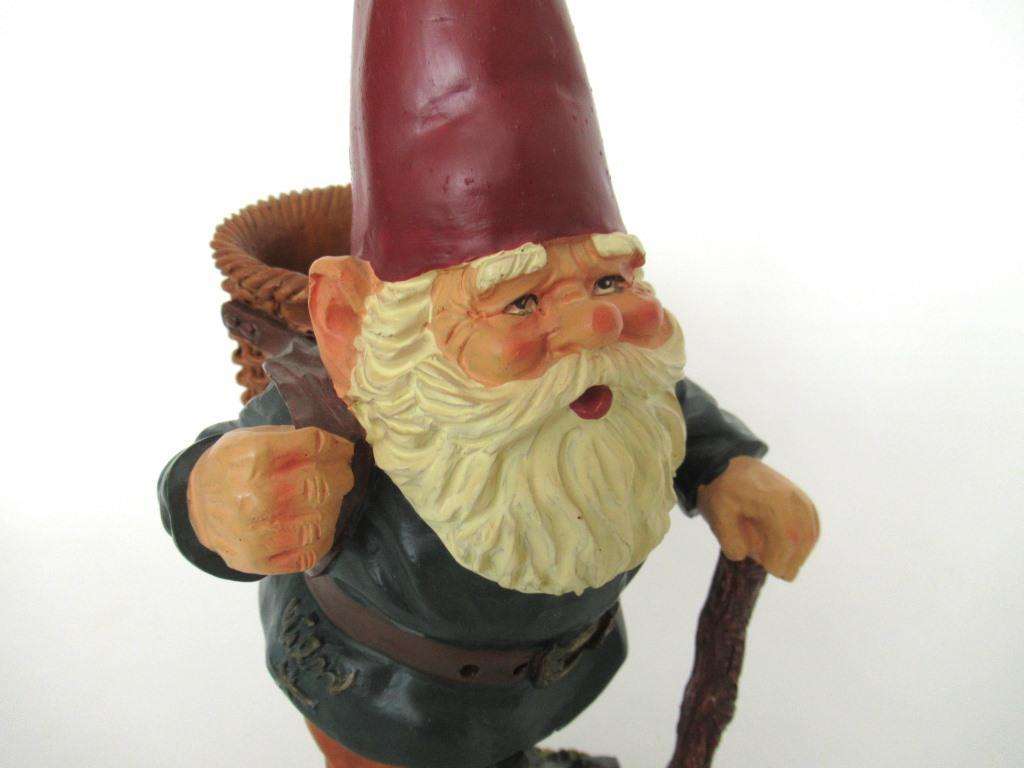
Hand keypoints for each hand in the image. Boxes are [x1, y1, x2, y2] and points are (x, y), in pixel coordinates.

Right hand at [187, 426, 354, 574]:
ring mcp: (257, 533)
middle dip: (340, 475)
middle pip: (323, 483)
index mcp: (253, 457)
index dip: (338, 447)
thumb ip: (291, 436)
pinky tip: (315, 520)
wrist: (195, 506)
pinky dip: (323, 534)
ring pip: (323, 518)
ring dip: (333, 505)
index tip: (343, 449)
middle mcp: (254, 497)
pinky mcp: (259, 560)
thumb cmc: (230, 466)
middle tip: (341, 472)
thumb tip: (335, 443)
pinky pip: (312, 550)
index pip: (316, 447)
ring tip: (327, 497)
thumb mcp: (249, 437)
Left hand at [698, 456, 818, 580]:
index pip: (786, 540)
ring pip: (810, 534)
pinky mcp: (802, 499)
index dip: (779, 561)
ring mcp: (800, 498)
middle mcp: (792, 499)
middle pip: (802, 540)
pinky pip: (812, 525)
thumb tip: (743, 556)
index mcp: (773, 502)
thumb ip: (729, 539)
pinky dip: (804, 541)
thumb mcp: (717, 513)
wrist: (728, 464)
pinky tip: (790, 549)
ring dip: (798, 553)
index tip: (767, 569)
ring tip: (781, 562)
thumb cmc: (722, 489)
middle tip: (775, 571)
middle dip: (790, 562)